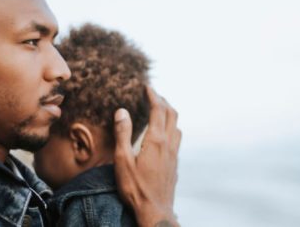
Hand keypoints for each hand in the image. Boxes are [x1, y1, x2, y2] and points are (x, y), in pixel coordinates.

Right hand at [113, 87, 180, 226]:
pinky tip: (163, 134)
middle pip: (171, 114)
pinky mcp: (175, 164)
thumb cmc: (136, 188)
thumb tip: (122, 111)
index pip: (158, 110)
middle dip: (163, 101)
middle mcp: (168, 144)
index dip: (153, 96)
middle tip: (153, 94)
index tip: (147, 87)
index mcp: (155, 140)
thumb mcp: (122, 160)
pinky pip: (177, 138)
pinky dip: (170, 127)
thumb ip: (123, 134)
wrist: (155, 212)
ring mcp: (174, 154)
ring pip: (176, 126)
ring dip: (169, 113)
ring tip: (159, 110)